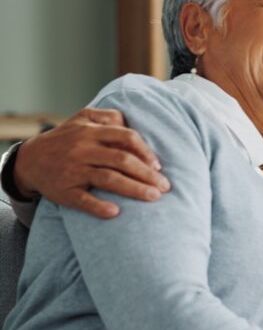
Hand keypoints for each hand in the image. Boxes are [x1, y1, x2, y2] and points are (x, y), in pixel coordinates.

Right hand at [13, 108, 170, 217]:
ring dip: (134, 189)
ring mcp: (73, 170)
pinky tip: (115, 212)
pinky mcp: (64, 191)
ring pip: (108, 179)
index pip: (126, 137)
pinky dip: (99, 207)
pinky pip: (83, 200)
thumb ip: (108, 116)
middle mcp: (83, 150)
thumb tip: (133, 123)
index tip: (158, 166)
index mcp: (90, 131)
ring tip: (153, 197)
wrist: (29, 159)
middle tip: (165, 186)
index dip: (146, 151)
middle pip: (122, 160)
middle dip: (147, 174)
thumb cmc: (66, 138)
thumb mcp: (82, 118)